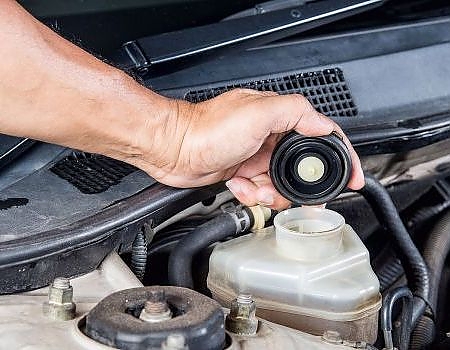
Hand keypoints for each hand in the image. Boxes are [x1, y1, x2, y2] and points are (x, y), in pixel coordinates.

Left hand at [137, 89, 363, 209]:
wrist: (174, 149)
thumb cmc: (207, 129)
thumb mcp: (257, 112)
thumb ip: (295, 113)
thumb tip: (324, 124)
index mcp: (279, 119)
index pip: (322, 135)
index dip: (342, 156)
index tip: (353, 176)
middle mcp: (270, 137)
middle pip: (302, 168)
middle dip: (298, 186)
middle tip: (292, 196)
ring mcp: (256, 157)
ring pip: (281, 184)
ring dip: (271, 192)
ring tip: (254, 188)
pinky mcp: (243, 173)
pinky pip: (260, 191)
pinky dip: (253, 194)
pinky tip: (239, 185)